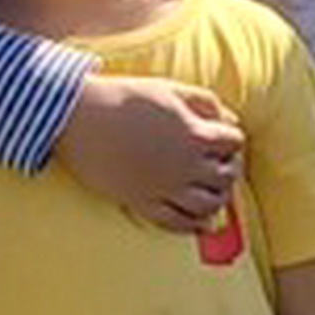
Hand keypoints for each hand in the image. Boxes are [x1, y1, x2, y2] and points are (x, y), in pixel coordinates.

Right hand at [55, 74, 245, 233]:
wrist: (80, 118)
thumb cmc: (126, 97)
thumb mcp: (172, 89)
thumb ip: (206, 103)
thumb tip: (231, 120)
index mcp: (196, 136)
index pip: (235, 143)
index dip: (232, 139)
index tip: (223, 137)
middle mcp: (186, 167)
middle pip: (227, 177)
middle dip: (230, 168)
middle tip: (221, 163)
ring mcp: (165, 188)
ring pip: (208, 205)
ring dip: (218, 199)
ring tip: (213, 190)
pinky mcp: (143, 203)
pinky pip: (177, 223)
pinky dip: (194, 225)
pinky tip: (201, 223)